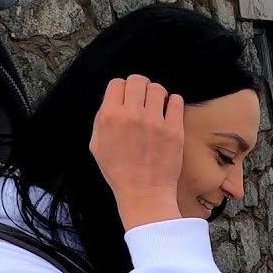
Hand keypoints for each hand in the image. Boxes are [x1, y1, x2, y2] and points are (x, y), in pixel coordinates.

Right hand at [89, 75, 184, 228]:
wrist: (144, 193)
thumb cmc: (119, 172)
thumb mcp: (96, 145)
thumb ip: (101, 118)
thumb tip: (112, 99)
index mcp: (109, 117)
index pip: (117, 83)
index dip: (122, 89)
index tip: (127, 98)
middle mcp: (131, 116)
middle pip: (137, 80)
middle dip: (140, 87)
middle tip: (144, 99)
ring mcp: (155, 122)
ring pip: (157, 88)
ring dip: (157, 94)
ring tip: (157, 107)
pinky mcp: (174, 130)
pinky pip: (176, 101)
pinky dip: (173, 102)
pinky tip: (169, 112)